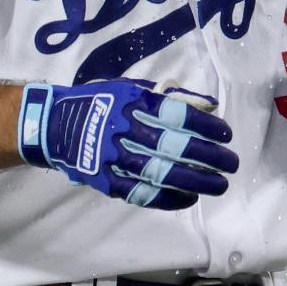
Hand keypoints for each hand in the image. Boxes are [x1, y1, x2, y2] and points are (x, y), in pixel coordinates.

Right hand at [17, 80, 237, 210]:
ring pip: (161, 172)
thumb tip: (208, 105)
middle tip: (231, 163)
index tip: (226, 134)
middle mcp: (123, 128)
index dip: (205, 126)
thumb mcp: (131, 88)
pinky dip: (168, 197)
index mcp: (131, 101)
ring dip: (195, 181)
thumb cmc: (100, 102)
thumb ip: (167, 98)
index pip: (176, 115)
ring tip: (219, 185)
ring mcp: (113, 156)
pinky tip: (189, 197)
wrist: (55, 125)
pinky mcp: (106, 180)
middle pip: (174, 146)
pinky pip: (142, 192)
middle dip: (208, 156)